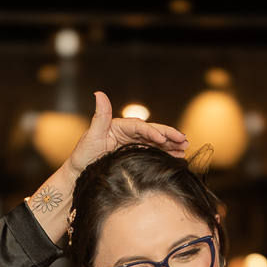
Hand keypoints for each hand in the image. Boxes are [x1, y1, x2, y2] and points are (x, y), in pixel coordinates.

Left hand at [65, 92, 187, 174]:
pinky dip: (166, 153)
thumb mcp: (92, 135)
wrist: (81, 173)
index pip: (140, 126)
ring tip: (185, 148)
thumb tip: (99, 93)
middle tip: (183, 140)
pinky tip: (177, 155)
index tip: (161, 139)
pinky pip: (154, 151)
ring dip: (171, 144)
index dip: (151, 132)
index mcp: (119, 126)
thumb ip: (100, 115)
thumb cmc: (84, 155)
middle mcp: (129, 133)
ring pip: (156, 141)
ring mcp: (133, 143)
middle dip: (169, 135)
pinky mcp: (136, 154)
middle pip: (152, 131)